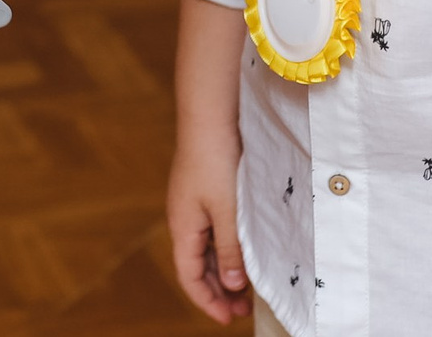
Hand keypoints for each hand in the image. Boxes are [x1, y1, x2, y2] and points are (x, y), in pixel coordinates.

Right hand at [167, 132, 249, 322]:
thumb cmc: (216, 161)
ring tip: (249, 285)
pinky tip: (244, 250)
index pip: (188, 275)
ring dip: (224, 270)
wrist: (210, 115)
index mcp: (182, 226)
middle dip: (218, 290)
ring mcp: (194, 204)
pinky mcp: (206, 191)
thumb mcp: (227, 211)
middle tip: (245, 308)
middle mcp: (184, 218)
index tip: (228, 319)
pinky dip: (227, 248)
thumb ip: (229, 249)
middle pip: (196, 265)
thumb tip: (231, 283)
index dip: (207, 300)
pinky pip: (214, 230)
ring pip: (206, 249)